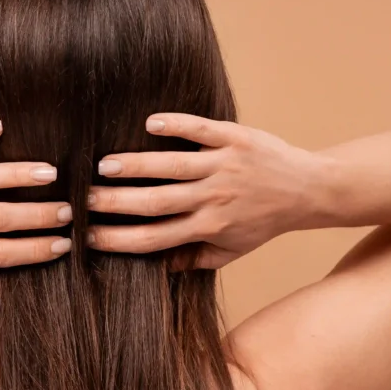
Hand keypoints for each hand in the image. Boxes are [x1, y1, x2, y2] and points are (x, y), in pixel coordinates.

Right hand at [86, 113, 317, 268]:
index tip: (88, 238)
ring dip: (136, 165)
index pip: (154, 239)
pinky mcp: (236, 139)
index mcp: (208, 229)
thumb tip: (156, 267)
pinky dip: (177, 126)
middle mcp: (213, 200)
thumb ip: (194, 259)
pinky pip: (202, 131)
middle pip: (156, 203)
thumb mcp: (232, 250)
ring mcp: (224, 167)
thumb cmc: (264, 223)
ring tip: (102, 164)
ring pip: (173, 167)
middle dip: (115, 203)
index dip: (118, 240)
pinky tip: (149, 123)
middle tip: (81, 199)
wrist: (309, 190)